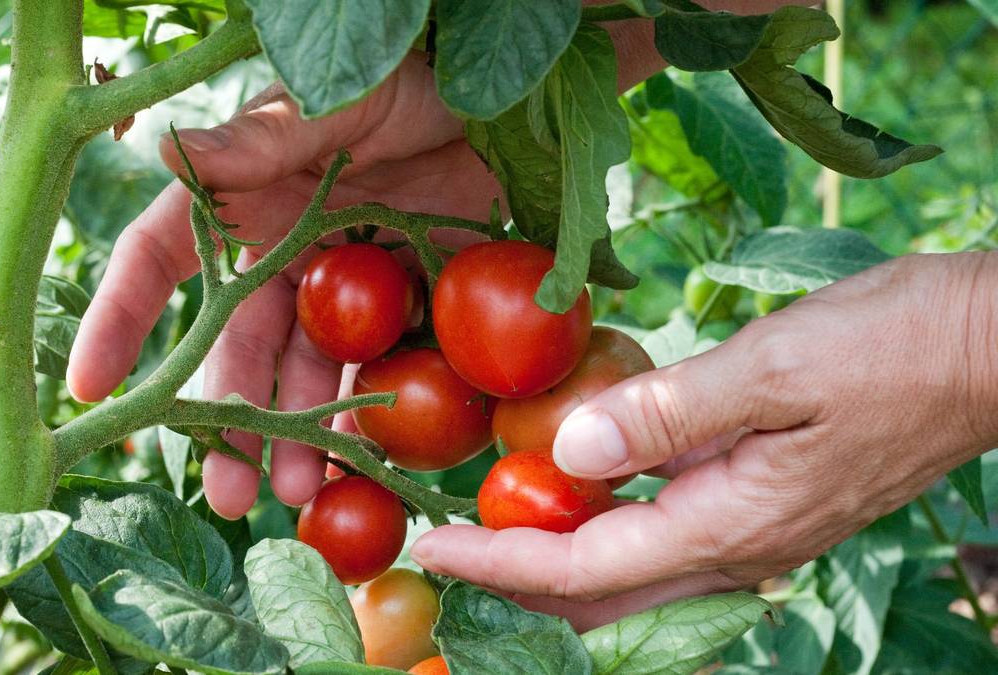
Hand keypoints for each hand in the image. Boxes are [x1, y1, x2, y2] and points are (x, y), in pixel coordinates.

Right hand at [66, 8, 687, 519]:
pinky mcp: (401, 303)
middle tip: (227, 492)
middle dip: (226, 420)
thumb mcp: (329, 103)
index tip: (90, 388)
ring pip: (304, 373)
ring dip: (295, 434)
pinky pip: (378, 367)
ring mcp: (341, 286)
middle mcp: (279, 252)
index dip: (120, 322)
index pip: (158, 263)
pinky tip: (367, 462)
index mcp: (240, 204)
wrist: (494, 95)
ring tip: (298, 493)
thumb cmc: (399, 73)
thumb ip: (258, 140)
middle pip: (236, 347)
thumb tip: (166, 149)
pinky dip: (371, 415)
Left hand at [412, 252, 997, 629]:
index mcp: (731, 523)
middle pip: (601, 594)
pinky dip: (605, 527)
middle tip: (445, 546)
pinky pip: (664, 538)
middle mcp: (738, 548)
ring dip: (556, 559)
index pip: (586, 567)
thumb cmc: (893, 348)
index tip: (430, 542)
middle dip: (515, 577)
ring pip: (632, 574)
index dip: (499, 559)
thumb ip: (666, 414)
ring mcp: (755, 532)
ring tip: (489, 524)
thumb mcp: (773, 367)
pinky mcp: (764, 503)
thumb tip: (567, 455)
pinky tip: (577, 490)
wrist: (986, 349)